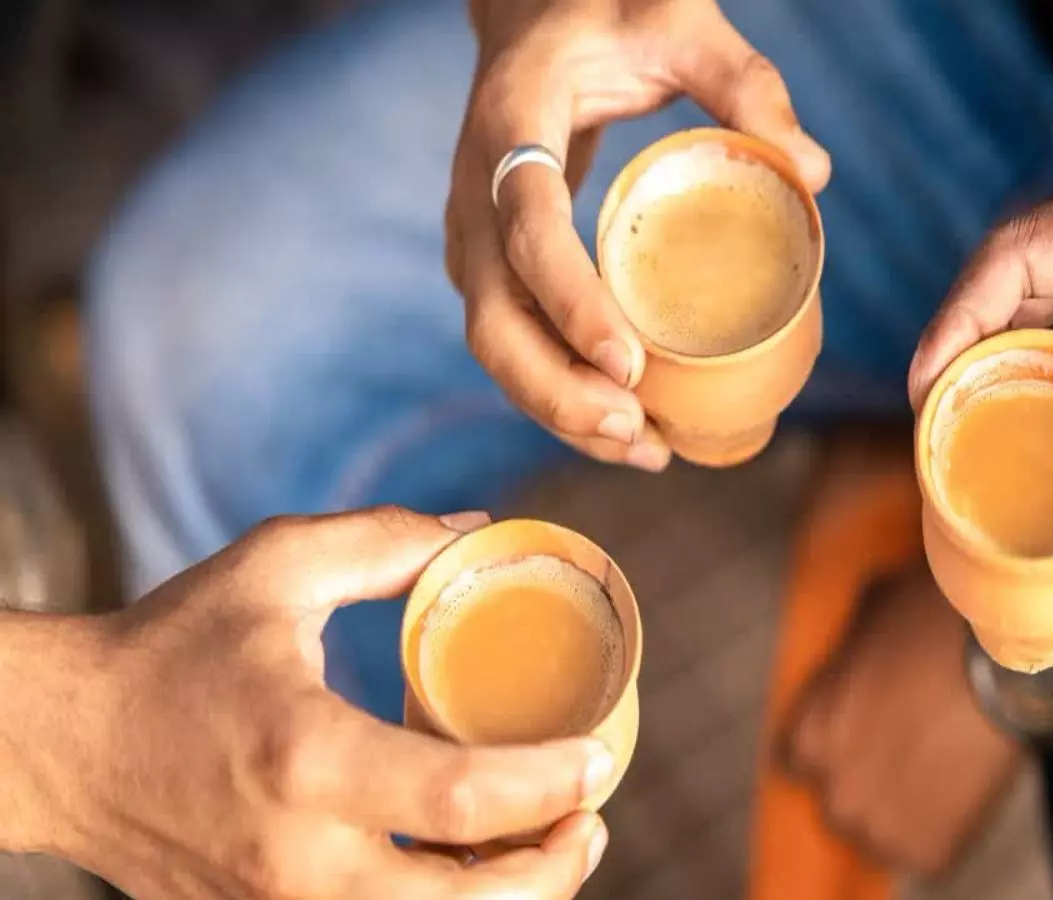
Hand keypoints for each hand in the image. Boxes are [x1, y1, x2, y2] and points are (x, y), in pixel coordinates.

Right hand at [47, 507, 614, 899]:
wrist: (63, 745)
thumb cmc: (170, 649)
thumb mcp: (275, 567)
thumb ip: (386, 542)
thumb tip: (479, 533)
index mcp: (305, 755)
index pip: (458, 797)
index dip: (547, 786)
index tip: (599, 754)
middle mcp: (296, 854)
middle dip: (552, 869)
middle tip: (591, 814)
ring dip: (510, 899)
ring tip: (554, 842)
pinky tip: (474, 861)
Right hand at [447, 0, 829, 469]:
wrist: (532, 12)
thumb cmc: (610, 12)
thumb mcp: (679, 20)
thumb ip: (744, 82)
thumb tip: (814, 173)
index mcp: (512, 126)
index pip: (525, 227)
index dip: (570, 302)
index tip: (629, 363)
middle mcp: (475, 190)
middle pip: (492, 317)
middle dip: (557, 390)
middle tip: (640, 429)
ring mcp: (474, 233)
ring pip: (494, 343)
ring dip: (558, 409)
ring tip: (644, 448)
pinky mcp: (492, 261)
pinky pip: (512, 339)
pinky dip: (558, 393)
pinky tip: (623, 426)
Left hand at [785, 568, 1022, 875]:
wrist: (1009, 655)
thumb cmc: (939, 620)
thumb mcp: (870, 612)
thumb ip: (848, 654)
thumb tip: (855, 654)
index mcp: (807, 734)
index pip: (799, 761)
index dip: (838, 744)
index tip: (866, 733)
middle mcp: (831, 787)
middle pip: (838, 801)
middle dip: (868, 779)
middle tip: (911, 750)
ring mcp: (878, 825)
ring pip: (880, 834)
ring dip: (903, 811)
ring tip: (941, 771)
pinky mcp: (928, 851)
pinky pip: (927, 854)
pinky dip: (945, 830)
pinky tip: (964, 789)